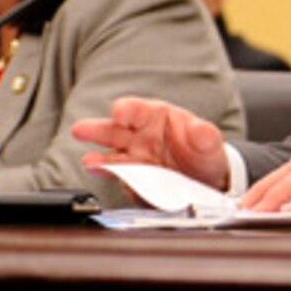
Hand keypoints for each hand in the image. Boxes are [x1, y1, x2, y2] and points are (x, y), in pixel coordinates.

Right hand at [73, 97, 229, 187]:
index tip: (118, 111)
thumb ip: (205, 135)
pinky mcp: (135, 179)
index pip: (138, 110)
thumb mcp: (209, 142)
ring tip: (90, 162)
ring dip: (100, 158)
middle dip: (98, 129)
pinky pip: (122, 178)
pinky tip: (108, 178)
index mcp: (157, 117)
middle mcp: (141, 136)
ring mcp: (136, 158)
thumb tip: (201, 130)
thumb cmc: (204, 152)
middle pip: (115, 130)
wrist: (208, 180)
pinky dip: (115, 178)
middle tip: (81, 129)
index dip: (127, 109)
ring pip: (112, 155)